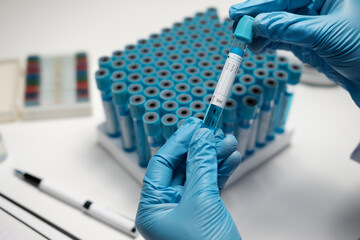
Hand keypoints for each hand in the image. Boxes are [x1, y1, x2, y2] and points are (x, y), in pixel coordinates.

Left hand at [135, 118, 241, 239]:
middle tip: (212, 130)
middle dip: (200, 148)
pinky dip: (221, 171)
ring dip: (214, 157)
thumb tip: (201, 140)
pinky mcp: (203, 213)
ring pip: (198, 174)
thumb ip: (201, 166)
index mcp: (153, 207)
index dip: (179, 142)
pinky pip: (210, 185)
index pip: (162, 164)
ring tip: (227, 142)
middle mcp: (166, 208)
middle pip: (182, 167)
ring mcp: (186, 210)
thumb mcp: (201, 201)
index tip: (194, 126)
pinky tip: (230, 159)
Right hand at [230, 0, 359, 106]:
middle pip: (279, 8)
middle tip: (238, 27)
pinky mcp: (307, 42)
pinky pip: (281, 39)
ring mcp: (311, 25)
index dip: (261, 4)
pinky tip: (258, 48)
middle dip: (257, 18)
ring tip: (245, 42)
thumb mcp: (326, 35)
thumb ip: (291, 28)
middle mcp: (319, 6)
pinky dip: (268, 44)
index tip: (241, 13)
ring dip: (260, 33)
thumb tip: (261, 23)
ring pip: (278, 24)